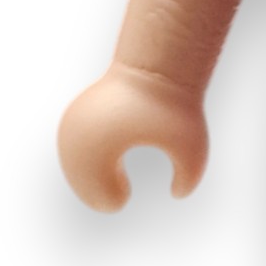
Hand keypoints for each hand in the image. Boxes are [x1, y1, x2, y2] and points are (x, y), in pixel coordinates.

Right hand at [57, 64, 208, 211]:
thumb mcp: (193, 147)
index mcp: (103, 141)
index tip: (124, 199)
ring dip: (87, 176)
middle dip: (94, 191)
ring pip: (72, 161)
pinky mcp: (76, 114)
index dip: (107, 198)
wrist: (156, 66)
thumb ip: (188, 178)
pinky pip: (72, 146)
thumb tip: (176, 195)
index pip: (93, 186)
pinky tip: (103, 166)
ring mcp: (75, 121)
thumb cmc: (175, 108)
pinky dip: (83, 160)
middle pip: (78, 175)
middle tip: (117, 199)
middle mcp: (82, 130)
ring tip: (111, 183)